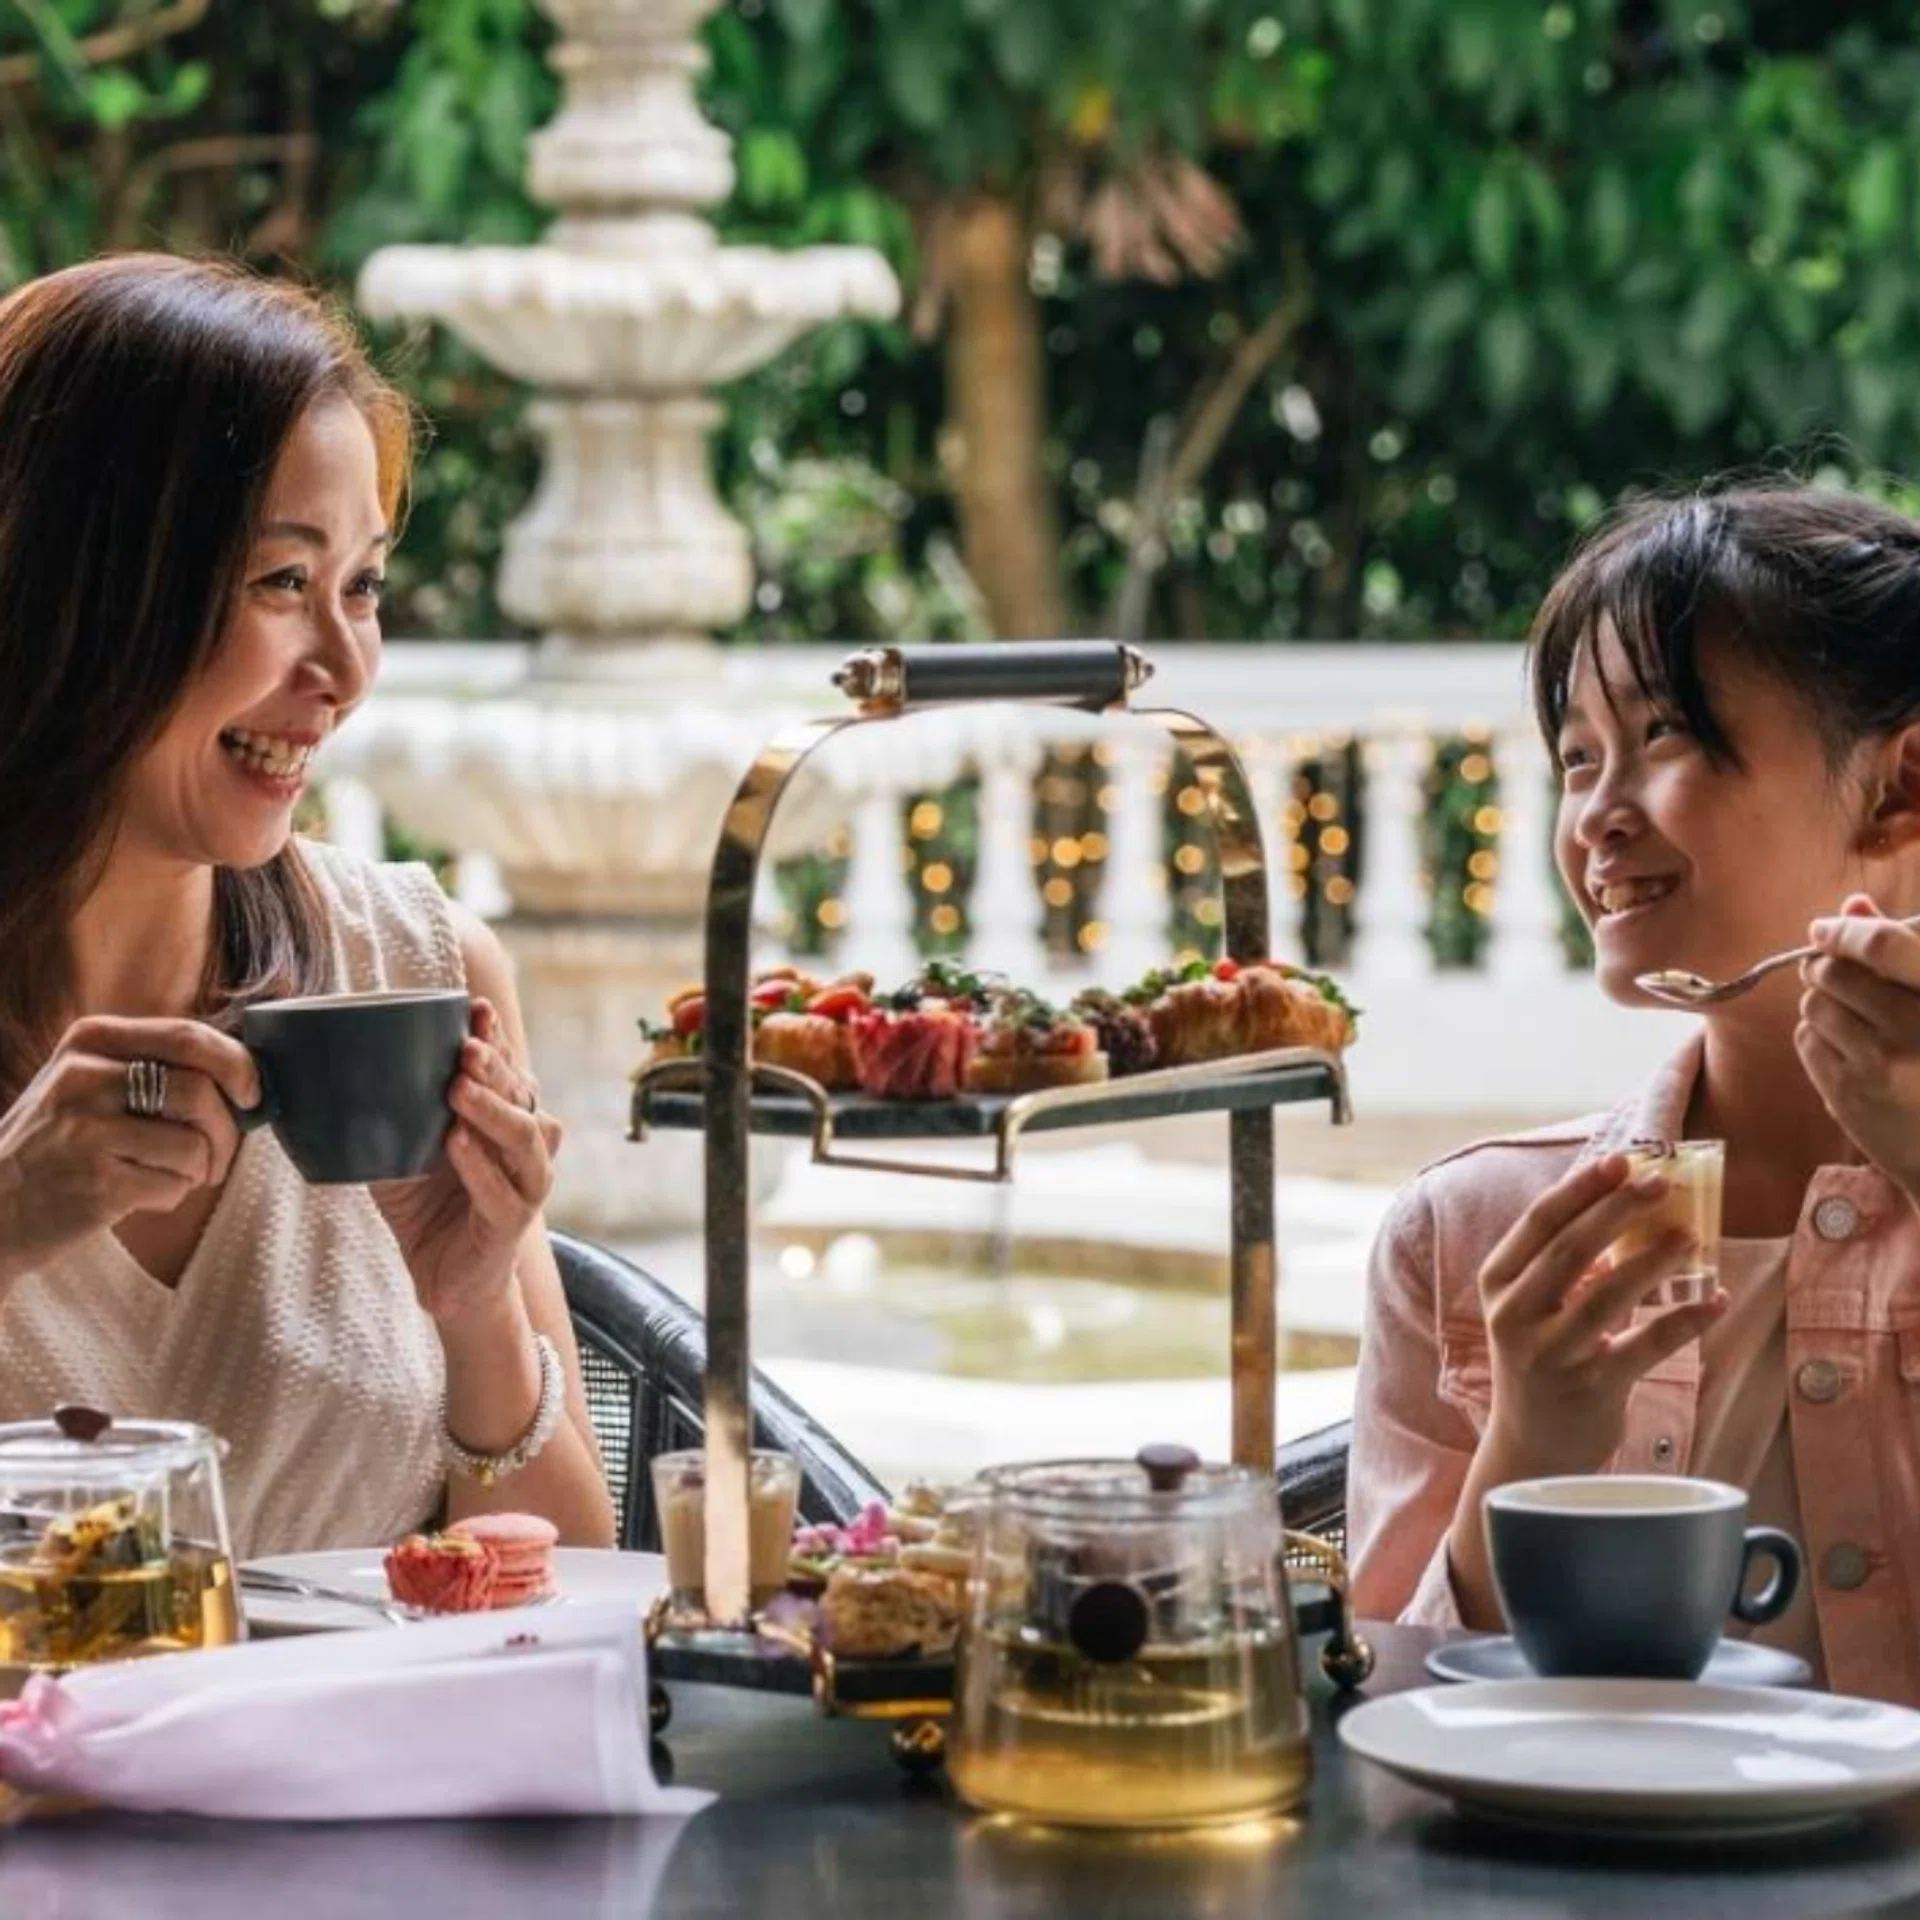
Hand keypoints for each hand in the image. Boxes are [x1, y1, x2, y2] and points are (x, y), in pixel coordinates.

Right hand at [0, 1016, 260, 1280]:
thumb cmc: (59, 1143)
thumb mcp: (89, 1081)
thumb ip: (155, 1065)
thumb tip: (249, 1073)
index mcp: (90, 1040)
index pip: (188, 1036)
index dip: (238, 1064)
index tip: (254, 1093)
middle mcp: (83, 1078)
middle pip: (200, 1090)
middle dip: (227, 1128)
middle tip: (219, 1153)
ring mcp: (84, 1131)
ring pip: (193, 1143)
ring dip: (201, 1168)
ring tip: (175, 1175)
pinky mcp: (94, 1182)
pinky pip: (173, 1185)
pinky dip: (172, 1195)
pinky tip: (140, 1195)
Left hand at [371, 999, 561, 1327]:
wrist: (446, 1280)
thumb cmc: (427, 1206)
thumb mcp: (400, 1149)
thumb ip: (384, 1112)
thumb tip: (323, 1068)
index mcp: (505, 1118)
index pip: (508, 1070)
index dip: (496, 1038)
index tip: (474, 1008)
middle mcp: (526, 1146)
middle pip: (522, 1096)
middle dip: (496, 1067)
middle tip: (465, 1047)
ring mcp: (527, 1185)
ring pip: (525, 1138)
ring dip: (493, 1110)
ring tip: (458, 1088)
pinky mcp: (511, 1226)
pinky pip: (504, 1193)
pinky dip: (480, 1168)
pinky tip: (457, 1144)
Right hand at [1476, 1155, 1726, 1474]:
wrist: (1532, 1444)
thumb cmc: (1540, 1356)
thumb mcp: (1531, 1304)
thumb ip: (1561, 1260)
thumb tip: (1620, 1205)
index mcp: (1498, 1283)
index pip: (1538, 1222)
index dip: (1581, 1187)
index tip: (1620, 1160)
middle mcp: (1515, 1315)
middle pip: (1570, 1250)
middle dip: (1618, 1211)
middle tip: (1661, 1182)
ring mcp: (1551, 1354)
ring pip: (1608, 1295)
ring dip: (1653, 1260)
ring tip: (1692, 1236)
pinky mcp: (1590, 1388)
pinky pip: (1646, 1346)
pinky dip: (1685, 1320)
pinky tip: (1716, 1299)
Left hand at [1799, 894, 1919, 1199]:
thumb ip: (1897, 948)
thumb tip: (1852, 904)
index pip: (1883, 945)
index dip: (1845, 931)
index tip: (1824, 929)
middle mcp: (1918, 1028)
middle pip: (1834, 972)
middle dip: (1824, 968)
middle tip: (1831, 974)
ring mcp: (1881, 1064)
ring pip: (1814, 1005)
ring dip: (1820, 1004)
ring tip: (1848, 1017)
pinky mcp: (1849, 1093)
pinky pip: (1806, 1039)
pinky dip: (1816, 1036)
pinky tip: (1845, 1048)